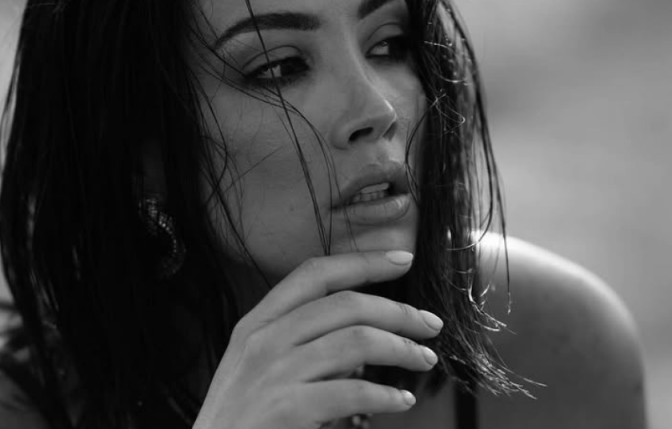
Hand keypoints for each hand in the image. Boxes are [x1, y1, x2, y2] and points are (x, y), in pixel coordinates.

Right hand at [192, 250, 443, 428]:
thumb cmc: (241, 422)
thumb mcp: (259, 369)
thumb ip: (300, 343)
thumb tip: (363, 332)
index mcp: (256, 323)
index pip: (314, 273)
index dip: (362, 261)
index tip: (402, 259)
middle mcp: (262, 340)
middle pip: (345, 303)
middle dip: (398, 310)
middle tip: (430, 324)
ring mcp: (272, 374)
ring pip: (356, 341)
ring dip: (401, 349)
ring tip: (424, 360)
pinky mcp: (284, 410)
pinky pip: (352, 392)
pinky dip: (386, 396)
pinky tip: (400, 402)